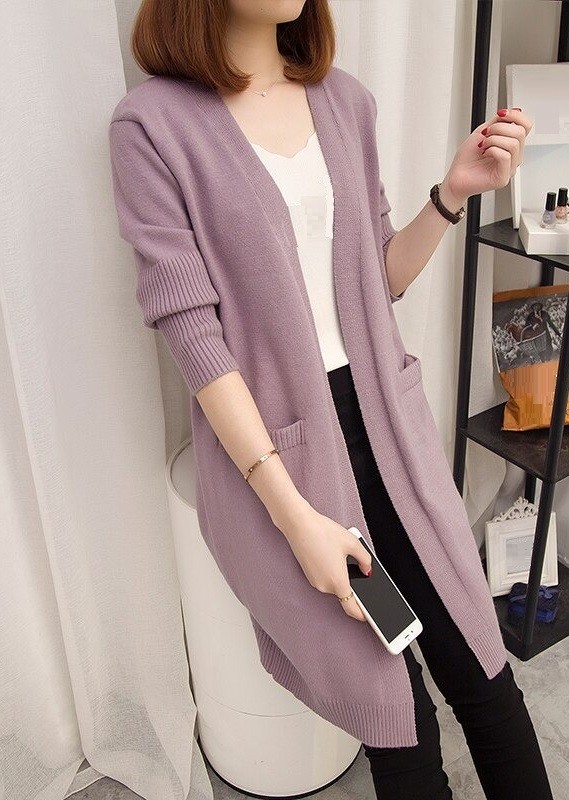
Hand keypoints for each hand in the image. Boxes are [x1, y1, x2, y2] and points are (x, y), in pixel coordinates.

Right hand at [279, 504, 372, 621]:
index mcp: (337, 582)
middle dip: (352, 583)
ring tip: (340, 553)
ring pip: (334, 584)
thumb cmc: (323, 532)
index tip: (370, 615)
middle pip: (343, 593)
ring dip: (340, 574)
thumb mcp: (353, 543)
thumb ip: (366, 560)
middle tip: (356, 564)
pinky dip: (331, 571)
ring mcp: (314, 581)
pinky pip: (325, 578)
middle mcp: (324, 586)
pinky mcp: (309, 574)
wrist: (299, 525)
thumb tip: (368, 570)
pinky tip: (330, 553)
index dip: (362, 614)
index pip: (351, 608)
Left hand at [440, 107, 533, 207]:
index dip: (516, 116)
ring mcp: (510, 168)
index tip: (500, 113)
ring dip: (494, 140)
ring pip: (513, 144)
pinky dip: (492, 150)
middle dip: (499, 128)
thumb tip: (515, 110)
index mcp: (510, 145)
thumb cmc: (466, 159)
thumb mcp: (482, 132)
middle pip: (520, 133)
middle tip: (485, 134)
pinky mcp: (503, 178)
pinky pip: (505, 156)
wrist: (455, 177)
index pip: (526, 126)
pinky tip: (484, 153)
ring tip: (483, 146)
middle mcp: (513, 157)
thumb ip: (498, 121)